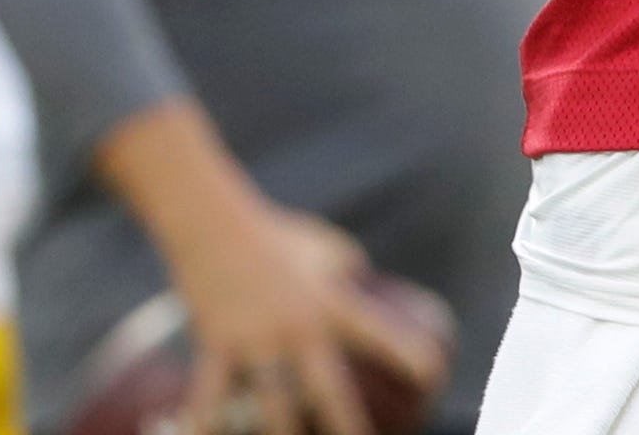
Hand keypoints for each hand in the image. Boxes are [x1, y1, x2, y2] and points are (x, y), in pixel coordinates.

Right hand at [172, 202, 447, 434]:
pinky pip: (210, 396)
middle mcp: (297, 328)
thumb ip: (351, 270)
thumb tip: (367, 285)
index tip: (433, 378)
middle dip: (346, 428)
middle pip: (328, 392)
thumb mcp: (326, 247)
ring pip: (273, 407)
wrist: (214, 223)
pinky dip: (205, 423)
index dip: (409, 357)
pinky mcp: (218, 347)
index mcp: (330, 304)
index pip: (380, 335)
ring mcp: (257, 341)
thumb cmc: (278, 235)